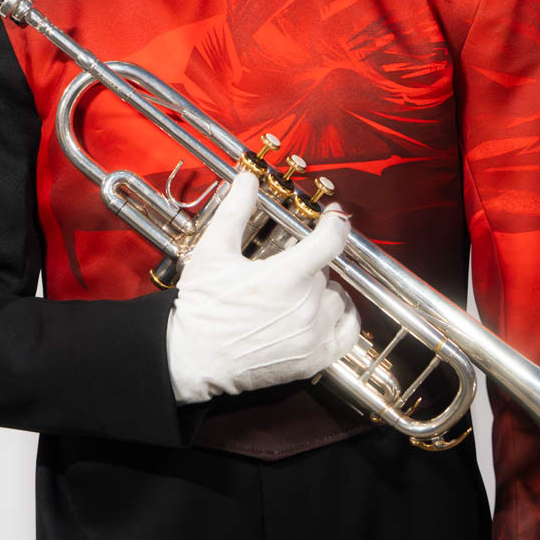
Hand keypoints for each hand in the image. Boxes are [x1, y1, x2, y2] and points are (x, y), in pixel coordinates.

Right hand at [165, 168, 359, 403]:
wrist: (191, 359)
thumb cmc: (201, 307)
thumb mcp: (214, 251)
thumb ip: (235, 210)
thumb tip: (248, 178)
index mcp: (284, 277)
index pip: (331, 241)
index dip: (336, 222)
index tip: (332, 217)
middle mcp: (305, 308)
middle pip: (326, 271)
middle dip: (308, 264)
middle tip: (286, 266)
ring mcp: (312, 337)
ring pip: (337, 299)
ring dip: (324, 291)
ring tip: (298, 291)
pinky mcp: (313, 361)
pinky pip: (348, 333)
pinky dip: (344, 318)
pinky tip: (329, 312)